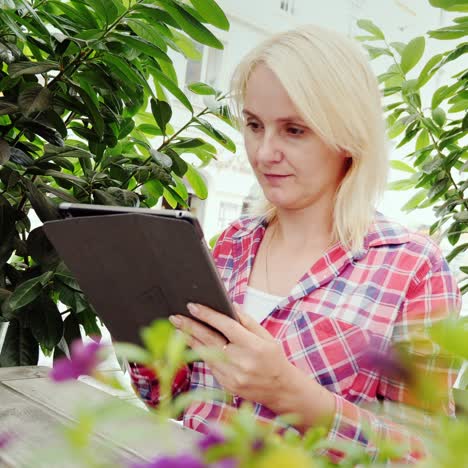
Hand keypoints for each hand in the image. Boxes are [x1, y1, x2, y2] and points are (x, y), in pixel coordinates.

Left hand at [168, 303, 294, 409]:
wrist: (281, 390)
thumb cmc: (273, 359)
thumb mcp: (266, 337)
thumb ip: (247, 321)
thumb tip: (229, 306)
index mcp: (253, 346)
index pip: (226, 326)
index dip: (208, 315)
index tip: (193, 306)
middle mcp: (241, 362)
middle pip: (209, 340)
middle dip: (190, 326)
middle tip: (175, 316)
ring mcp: (232, 376)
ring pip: (205, 354)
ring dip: (189, 340)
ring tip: (177, 328)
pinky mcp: (226, 385)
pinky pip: (210, 365)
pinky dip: (200, 353)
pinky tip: (192, 343)